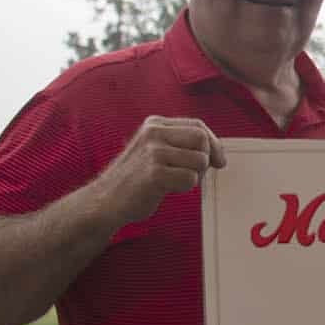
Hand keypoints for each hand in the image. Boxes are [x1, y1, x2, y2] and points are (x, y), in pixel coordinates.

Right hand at [92, 116, 226, 225]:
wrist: (105, 200)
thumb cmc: (135, 179)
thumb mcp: (154, 150)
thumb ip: (180, 144)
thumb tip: (218, 153)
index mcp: (155, 124)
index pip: (198, 126)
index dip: (214, 144)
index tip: (219, 160)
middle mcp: (154, 133)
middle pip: (202, 140)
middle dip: (205, 160)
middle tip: (192, 174)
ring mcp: (153, 152)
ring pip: (200, 161)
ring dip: (194, 176)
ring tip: (173, 181)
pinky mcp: (155, 173)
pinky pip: (191, 179)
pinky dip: (184, 188)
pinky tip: (166, 189)